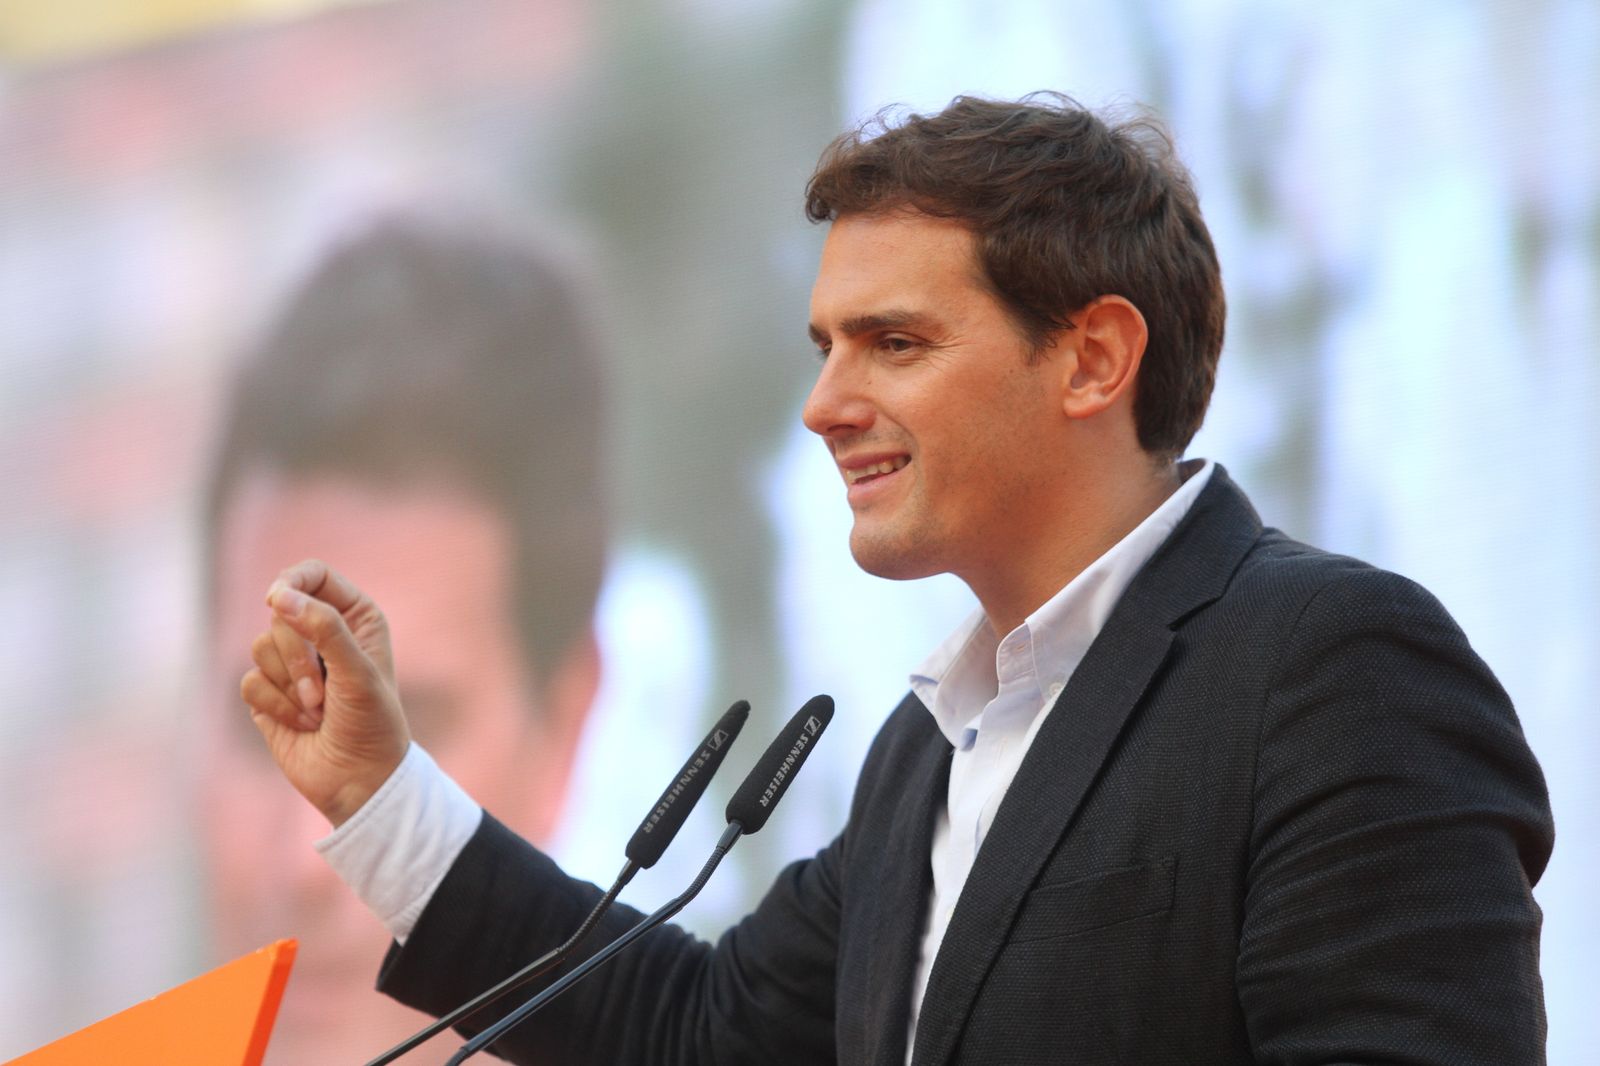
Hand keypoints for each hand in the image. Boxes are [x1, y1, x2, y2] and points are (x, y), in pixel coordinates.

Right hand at [240, 559, 411, 825]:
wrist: (359, 780)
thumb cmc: (371, 723)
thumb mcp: (357, 671)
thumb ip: (323, 628)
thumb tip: (279, 595)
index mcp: (354, 617)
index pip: (313, 575)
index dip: (291, 582)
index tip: (277, 599)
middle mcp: (321, 633)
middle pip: (279, 613)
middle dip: (296, 657)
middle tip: (322, 694)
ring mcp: (291, 664)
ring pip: (259, 646)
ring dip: (288, 686)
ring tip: (318, 711)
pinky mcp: (268, 693)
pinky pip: (249, 681)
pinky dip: (274, 706)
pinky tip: (301, 725)